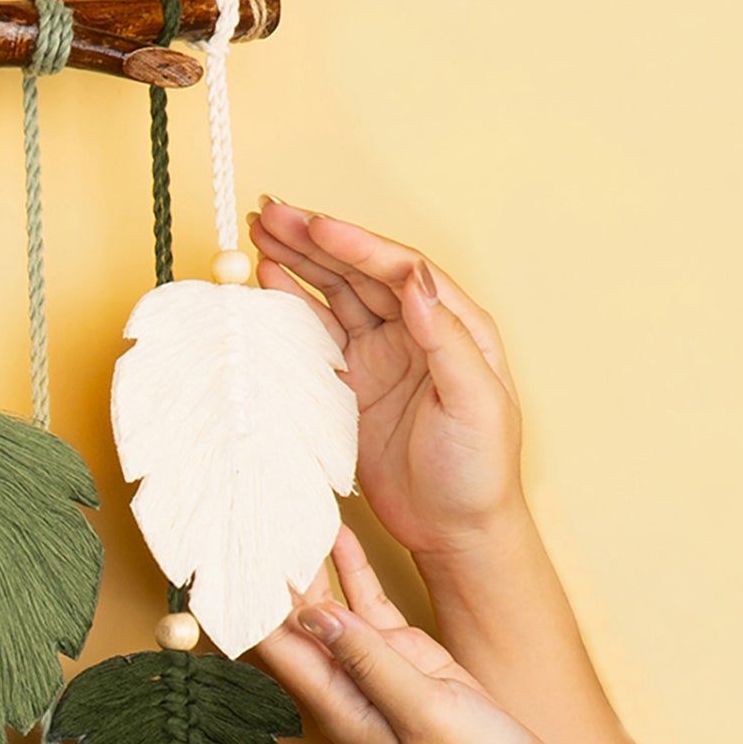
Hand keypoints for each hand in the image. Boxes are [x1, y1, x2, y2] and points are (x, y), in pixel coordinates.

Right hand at [250, 201, 522, 561]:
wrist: (455, 530)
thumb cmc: (480, 470)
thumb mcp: (477, 403)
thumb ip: (445, 339)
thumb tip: (416, 282)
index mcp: (454, 325)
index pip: (400, 269)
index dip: (355, 244)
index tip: (315, 225)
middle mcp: (416, 331)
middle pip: (360, 271)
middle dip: (315, 239)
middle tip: (271, 213)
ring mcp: (381, 355)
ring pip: (335, 293)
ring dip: (300, 262)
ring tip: (261, 232)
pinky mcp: (353, 382)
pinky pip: (318, 333)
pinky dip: (292, 305)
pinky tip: (269, 281)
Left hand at [259, 528, 553, 743]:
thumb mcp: (423, 713)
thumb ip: (369, 662)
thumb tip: (313, 614)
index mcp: (335, 703)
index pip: (273, 645)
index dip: (247, 603)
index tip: (226, 558)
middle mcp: (342, 681)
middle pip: (290, 620)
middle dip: (268, 575)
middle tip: (248, 516)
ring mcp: (370, 665)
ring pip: (326, 604)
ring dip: (306, 564)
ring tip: (283, 512)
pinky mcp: (402, 653)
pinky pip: (366, 603)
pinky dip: (351, 569)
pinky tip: (337, 533)